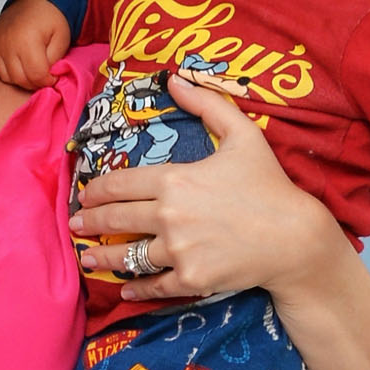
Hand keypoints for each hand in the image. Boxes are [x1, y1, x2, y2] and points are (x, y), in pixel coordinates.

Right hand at [0, 0, 69, 89]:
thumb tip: (46, 79)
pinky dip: (11, 72)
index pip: (36, 75)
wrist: (36, 0)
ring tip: (33, 69)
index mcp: (28, 39)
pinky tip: (22, 64)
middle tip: (44, 74)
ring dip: (23, 79)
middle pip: (21, 79)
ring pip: (9, 78)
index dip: (48, 80)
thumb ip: (55, 63)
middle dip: (35, 82)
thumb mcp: (62, 40)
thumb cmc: (51, 18)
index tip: (53, 76)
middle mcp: (8, 42)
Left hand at [71, 73, 348, 312]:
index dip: (97, 190)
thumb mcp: (243, 135)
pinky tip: (125, 291)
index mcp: (175, 180)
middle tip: (75, 225)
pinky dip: (137, 290)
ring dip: (103, 259)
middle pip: (116, 220)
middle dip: (90, 223)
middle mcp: (169, 217)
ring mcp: (178, 251)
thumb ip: (207, 104)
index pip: (121, 185)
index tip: (85, 195)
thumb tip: (175, 78)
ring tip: (88, 259)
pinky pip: (154, 286)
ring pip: (128, 257)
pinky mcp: (190, 279)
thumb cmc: (269, 185)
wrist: (294, 238)